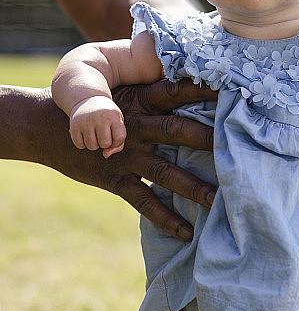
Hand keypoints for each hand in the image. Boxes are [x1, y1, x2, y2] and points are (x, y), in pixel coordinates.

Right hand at [38, 80, 217, 240]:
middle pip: (177, 130)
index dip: (203, 90)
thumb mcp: (122, 90)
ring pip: (165, 172)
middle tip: (238, 148)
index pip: (176, 91)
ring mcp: (125, 154)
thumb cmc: (95, 104)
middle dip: (208, 139)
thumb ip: (155, 90)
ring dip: (193, 187)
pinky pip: (144, 201)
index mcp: (140, 100)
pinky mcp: (114, 179)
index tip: (233, 91)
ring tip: (220, 200)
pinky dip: (166, 218)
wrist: (46, 128)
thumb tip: (195, 78)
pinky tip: (188, 232)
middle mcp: (135, 126)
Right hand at [69, 95, 126, 156]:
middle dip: (105, 143)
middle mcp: (99, 118)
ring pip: (92, 146)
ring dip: (94, 144)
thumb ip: (118, 143)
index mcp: (113, 116)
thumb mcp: (117, 124)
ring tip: (94, 134)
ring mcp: (85, 122)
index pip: (119, 139)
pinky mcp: (74, 126)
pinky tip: (85, 134)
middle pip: (105, 144)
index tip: (114, 135)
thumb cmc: (107, 116)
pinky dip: (83, 143)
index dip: (117, 141)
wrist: (88, 100)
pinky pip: (79, 145)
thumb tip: (105, 155)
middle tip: (103, 133)